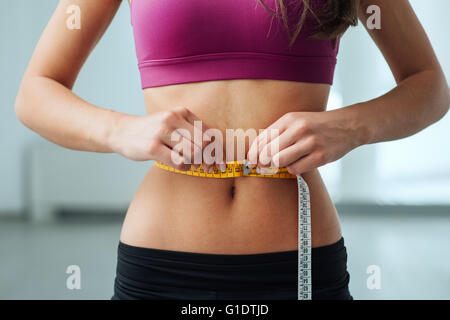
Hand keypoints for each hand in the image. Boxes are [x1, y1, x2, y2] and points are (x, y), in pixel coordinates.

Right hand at [110, 106, 223, 171]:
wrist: (121, 132)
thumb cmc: (152, 131)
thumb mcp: (173, 124)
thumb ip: (192, 132)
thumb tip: (215, 148)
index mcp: (181, 112)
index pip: (208, 132)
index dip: (218, 150)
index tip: (222, 163)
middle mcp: (172, 119)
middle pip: (203, 143)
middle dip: (209, 159)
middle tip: (208, 167)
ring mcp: (161, 132)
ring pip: (192, 153)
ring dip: (194, 162)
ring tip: (187, 162)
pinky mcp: (153, 147)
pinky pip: (179, 162)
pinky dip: (183, 166)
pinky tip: (178, 164)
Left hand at [246, 110, 361, 174]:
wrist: (348, 125)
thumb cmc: (317, 125)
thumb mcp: (297, 121)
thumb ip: (278, 133)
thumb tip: (257, 151)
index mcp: (289, 119)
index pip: (263, 138)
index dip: (253, 152)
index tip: (250, 161)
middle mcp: (299, 129)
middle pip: (268, 152)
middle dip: (262, 162)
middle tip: (261, 167)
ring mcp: (310, 143)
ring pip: (279, 161)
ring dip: (278, 165)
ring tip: (283, 162)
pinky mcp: (320, 156)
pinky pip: (295, 169)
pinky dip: (293, 169)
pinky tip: (299, 163)